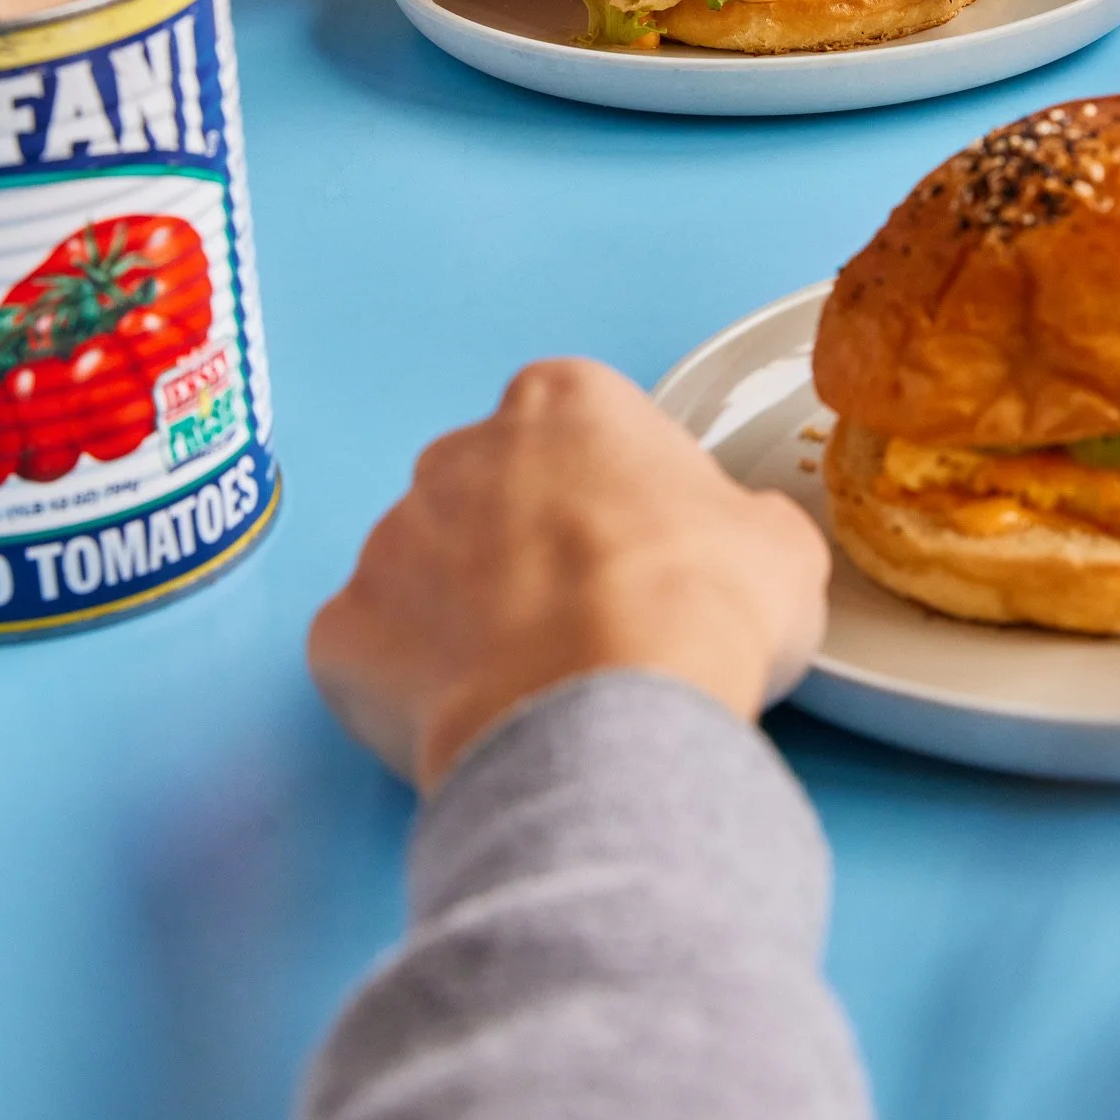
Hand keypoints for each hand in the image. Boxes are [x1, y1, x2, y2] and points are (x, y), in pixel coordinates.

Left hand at [307, 360, 829, 791]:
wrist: (609, 716)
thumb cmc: (697, 609)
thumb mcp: (777, 541)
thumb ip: (734, 518)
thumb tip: (732, 544)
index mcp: (564, 400)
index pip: (581, 426)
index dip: (614, 493)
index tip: (641, 548)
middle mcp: (459, 450)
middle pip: (489, 491)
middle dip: (525, 547)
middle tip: (586, 621)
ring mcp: (389, 539)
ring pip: (425, 573)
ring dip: (465, 616)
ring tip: (532, 684)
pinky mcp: (342, 631)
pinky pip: (372, 654)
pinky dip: (411, 686)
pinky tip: (471, 718)